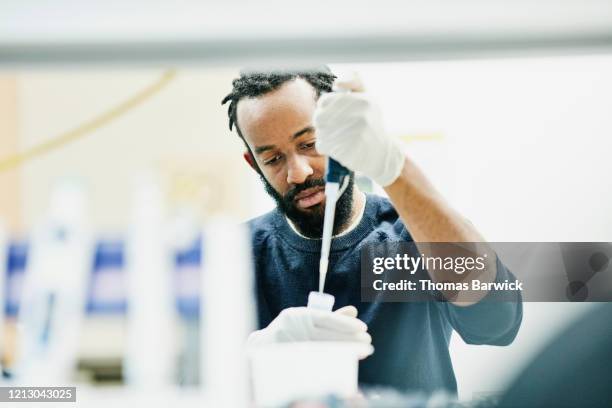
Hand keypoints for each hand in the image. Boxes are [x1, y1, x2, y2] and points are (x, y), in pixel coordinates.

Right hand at [247, 306, 372, 356]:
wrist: (259, 348)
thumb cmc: (291, 331)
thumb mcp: (307, 320)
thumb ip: (330, 317)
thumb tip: (354, 312)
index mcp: (297, 315)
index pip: (324, 318)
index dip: (345, 324)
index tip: (363, 328)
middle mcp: (291, 328)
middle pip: (325, 335)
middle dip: (349, 340)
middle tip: (368, 343)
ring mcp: (287, 345)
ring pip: (319, 350)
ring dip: (343, 352)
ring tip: (362, 352)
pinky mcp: (284, 361)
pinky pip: (311, 364)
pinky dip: (329, 364)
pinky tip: (344, 363)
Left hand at [313, 87, 404, 186]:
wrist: (381, 152)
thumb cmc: (370, 121)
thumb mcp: (367, 96)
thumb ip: (354, 80)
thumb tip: (337, 84)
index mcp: (363, 101)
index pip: (325, 101)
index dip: (324, 108)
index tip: (332, 112)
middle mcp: (360, 117)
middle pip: (319, 118)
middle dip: (322, 123)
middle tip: (333, 127)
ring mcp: (354, 136)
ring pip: (320, 132)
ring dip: (324, 135)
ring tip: (338, 137)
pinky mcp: (347, 152)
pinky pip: (322, 146)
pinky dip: (327, 147)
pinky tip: (338, 147)